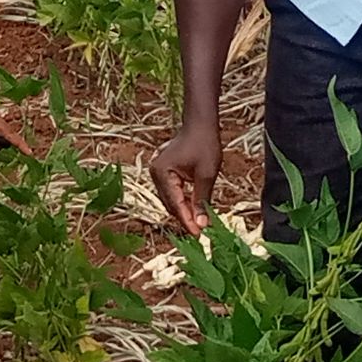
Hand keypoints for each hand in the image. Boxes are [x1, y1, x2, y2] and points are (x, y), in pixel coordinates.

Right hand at [149, 118, 220, 237]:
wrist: (200, 126)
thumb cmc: (204, 145)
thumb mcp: (207, 174)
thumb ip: (202, 200)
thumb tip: (201, 224)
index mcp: (162, 173)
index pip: (175, 204)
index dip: (187, 221)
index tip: (199, 235)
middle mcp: (155, 174)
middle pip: (170, 204)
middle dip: (185, 218)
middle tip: (202, 231)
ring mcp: (158, 174)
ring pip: (171, 200)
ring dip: (184, 211)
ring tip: (200, 223)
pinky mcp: (163, 173)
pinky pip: (172, 192)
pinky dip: (183, 201)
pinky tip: (195, 208)